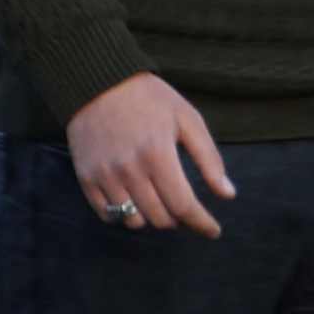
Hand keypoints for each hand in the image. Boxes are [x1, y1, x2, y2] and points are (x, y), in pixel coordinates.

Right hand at [69, 74, 235, 234]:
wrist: (97, 83)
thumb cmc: (150, 99)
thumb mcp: (188, 120)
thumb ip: (209, 159)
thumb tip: (227, 194)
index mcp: (158, 155)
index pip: (184, 206)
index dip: (201, 223)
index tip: (213, 231)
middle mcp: (129, 170)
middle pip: (160, 217)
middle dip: (179, 219)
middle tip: (186, 209)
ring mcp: (104, 176)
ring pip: (133, 220)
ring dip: (152, 219)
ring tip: (161, 203)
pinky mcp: (86, 178)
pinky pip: (107, 214)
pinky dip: (125, 216)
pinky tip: (136, 202)